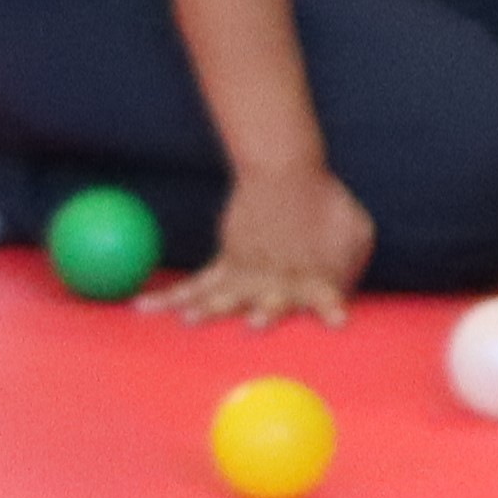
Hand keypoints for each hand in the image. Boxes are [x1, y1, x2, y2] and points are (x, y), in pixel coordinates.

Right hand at [144, 162, 369, 329]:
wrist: (286, 174)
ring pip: (225, 296)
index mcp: (315, 273)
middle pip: (271, 302)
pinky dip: (168, 299)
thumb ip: (353, 262)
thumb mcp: (356, 231)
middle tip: (257, 323)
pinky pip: (194, 285)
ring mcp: (248, 274)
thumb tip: (345, 288)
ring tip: (190, 320)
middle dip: (265, 313)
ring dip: (210, 309)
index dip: (331, 308)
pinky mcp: (227, 266)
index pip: (326, 296)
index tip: (338, 320)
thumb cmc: (326, 207)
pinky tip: (142, 309)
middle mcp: (279, 280)